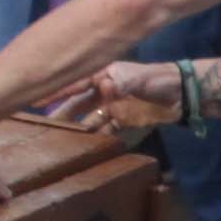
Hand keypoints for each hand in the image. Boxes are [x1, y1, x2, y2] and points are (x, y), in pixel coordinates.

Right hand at [47, 60, 186, 130]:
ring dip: (79, 127)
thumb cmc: (158, 80)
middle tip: (45, 125)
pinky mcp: (125, 119)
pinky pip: (107, 129)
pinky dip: (99, 136)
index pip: (75, 84)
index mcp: (104, 75)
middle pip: (79, 103)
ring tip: (62, 138)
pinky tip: (88, 145)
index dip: (57, 92)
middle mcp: (105, 90)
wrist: (183, 94)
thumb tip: (101, 88)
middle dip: (64, 113)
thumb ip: (118, 85)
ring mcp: (114, 106)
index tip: (37, 100)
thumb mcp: (138, 79)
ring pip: (90, 118)